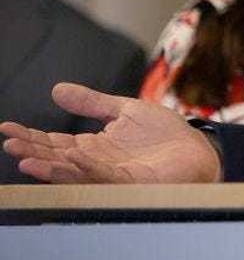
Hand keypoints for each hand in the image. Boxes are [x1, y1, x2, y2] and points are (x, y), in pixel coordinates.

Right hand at [0, 82, 221, 182]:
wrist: (198, 149)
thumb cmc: (164, 134)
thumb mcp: (125, 110)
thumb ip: (92, 102)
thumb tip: (56, 89)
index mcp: (93, 146)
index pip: (55, 142)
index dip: (32, 136)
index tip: (7, 128)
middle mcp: (97, 163)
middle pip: (58, 158)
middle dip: (33, 152)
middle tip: (9, 144)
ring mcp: (113, 174)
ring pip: (74, 172)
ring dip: (49, 166)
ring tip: (25, 159)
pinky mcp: (132, 181)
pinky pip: (105, 175)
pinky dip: (87, 168)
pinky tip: (72, 157)